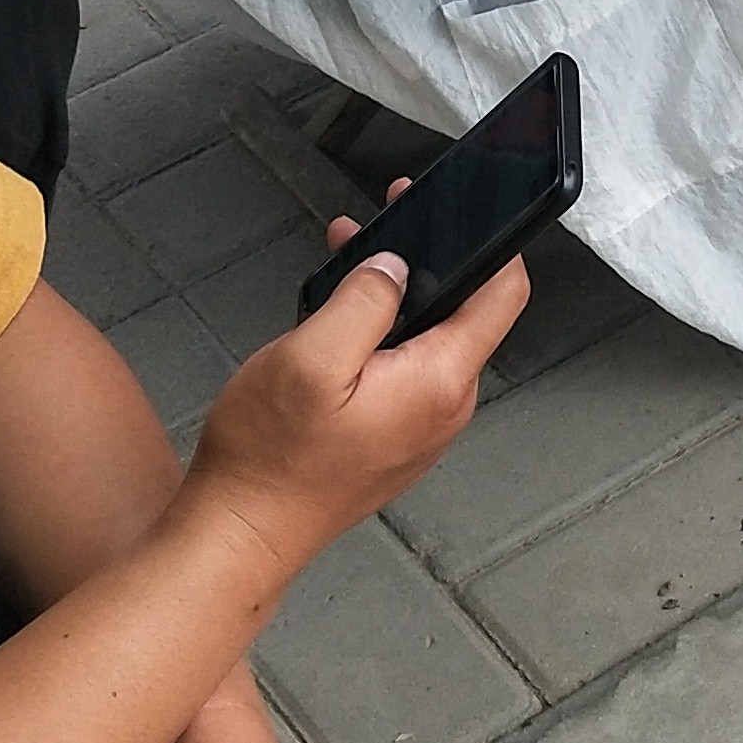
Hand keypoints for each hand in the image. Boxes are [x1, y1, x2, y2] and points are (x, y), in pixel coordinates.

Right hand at [180, 222, 519, 576]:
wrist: (240, 534)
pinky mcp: (394, 437)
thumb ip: (362, 299)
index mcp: (438, 381)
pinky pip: (403, 370)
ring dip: (393, 295)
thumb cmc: (269, 460)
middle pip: (463, 312)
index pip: (503, 295)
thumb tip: (394, 264)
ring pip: (426, 339)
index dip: (496, 241)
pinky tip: (338, 317)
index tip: (469, 208)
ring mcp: (420, 425)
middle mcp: (442, 406)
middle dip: (427, 260)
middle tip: (389, 220)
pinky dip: (379, 333)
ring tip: (347, 261)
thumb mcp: (310, 358)